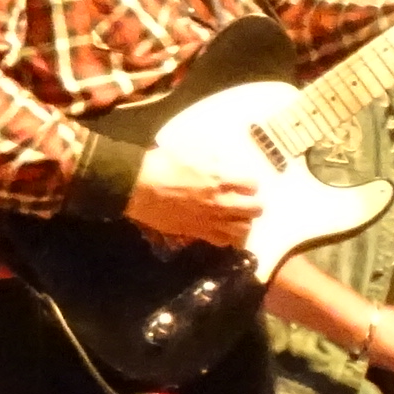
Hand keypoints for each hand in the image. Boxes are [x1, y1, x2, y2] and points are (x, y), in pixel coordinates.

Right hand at [124, 146, 257, 248]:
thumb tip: (221, 160)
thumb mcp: (189, 151)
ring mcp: (210, 220)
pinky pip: (223, 241)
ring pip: (244, 228)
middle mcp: (221, 202)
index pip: (252, 185)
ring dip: (243, 221)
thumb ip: (211, 157)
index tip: (242, 182)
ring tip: (236, 216)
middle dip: (253, 203)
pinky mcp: (198, 233)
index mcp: (220, 179)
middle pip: (255, 209)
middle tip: (244, 200)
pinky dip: (227, 237)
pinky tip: (223, 229)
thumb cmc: (161, 165)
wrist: (138, 188)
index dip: (249, 183)